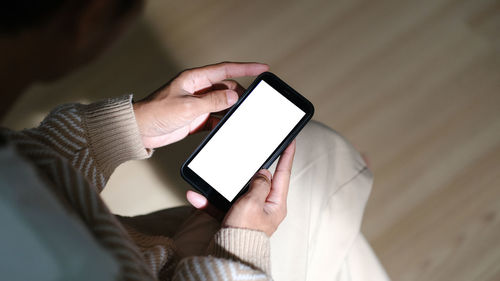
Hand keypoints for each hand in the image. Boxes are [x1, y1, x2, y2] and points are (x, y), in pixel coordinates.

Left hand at [133, 62, 268, 148]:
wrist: (140, 131)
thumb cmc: (156, 113)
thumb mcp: (188, 107)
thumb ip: (213, 101)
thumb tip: (233, 96)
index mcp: (194, 79)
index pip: (225, 70)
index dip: (246, 68)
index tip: (262, 68)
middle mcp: (197, 89)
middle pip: (226, 88)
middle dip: (240, 95)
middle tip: (252, 104)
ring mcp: (197, 105)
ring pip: (222, 104)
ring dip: (232, 110)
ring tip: (243, 117)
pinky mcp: (195, 119)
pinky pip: (215, 119)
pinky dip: (222, 123)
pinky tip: (229, 128)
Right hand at [187, 140, 295, 236]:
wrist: (228, 254)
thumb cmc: (244, 232)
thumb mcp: (253, 202)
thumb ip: (260, 184)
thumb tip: (263, 173)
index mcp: (276, 204)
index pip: (283, 174)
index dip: (287, 156)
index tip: (290, 141)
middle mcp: (265, 207)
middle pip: (258, 181)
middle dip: (247, 172)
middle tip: (246, 160)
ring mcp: (249, 212)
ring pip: (236, 191)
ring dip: (221, 188)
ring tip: (212, 182)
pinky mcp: (235, 217)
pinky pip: (222, 204)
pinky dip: (210, 201)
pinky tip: (197, 197)